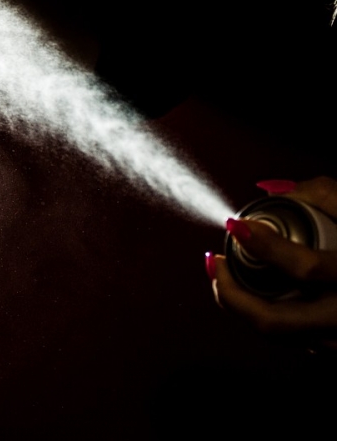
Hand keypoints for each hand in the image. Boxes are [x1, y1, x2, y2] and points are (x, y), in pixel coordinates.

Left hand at [209, 176, 336, 347]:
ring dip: (243, 306)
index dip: (265, 247)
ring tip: (225, 276)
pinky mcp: (335, 349)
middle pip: (274, 321)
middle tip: (215, 263)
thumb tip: (273, 190)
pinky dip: (268, 314)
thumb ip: (325, 196)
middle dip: (231, 294)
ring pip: (280, 334)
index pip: (306, 269)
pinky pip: (295, 338)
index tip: (239, 225)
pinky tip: (254, 291)